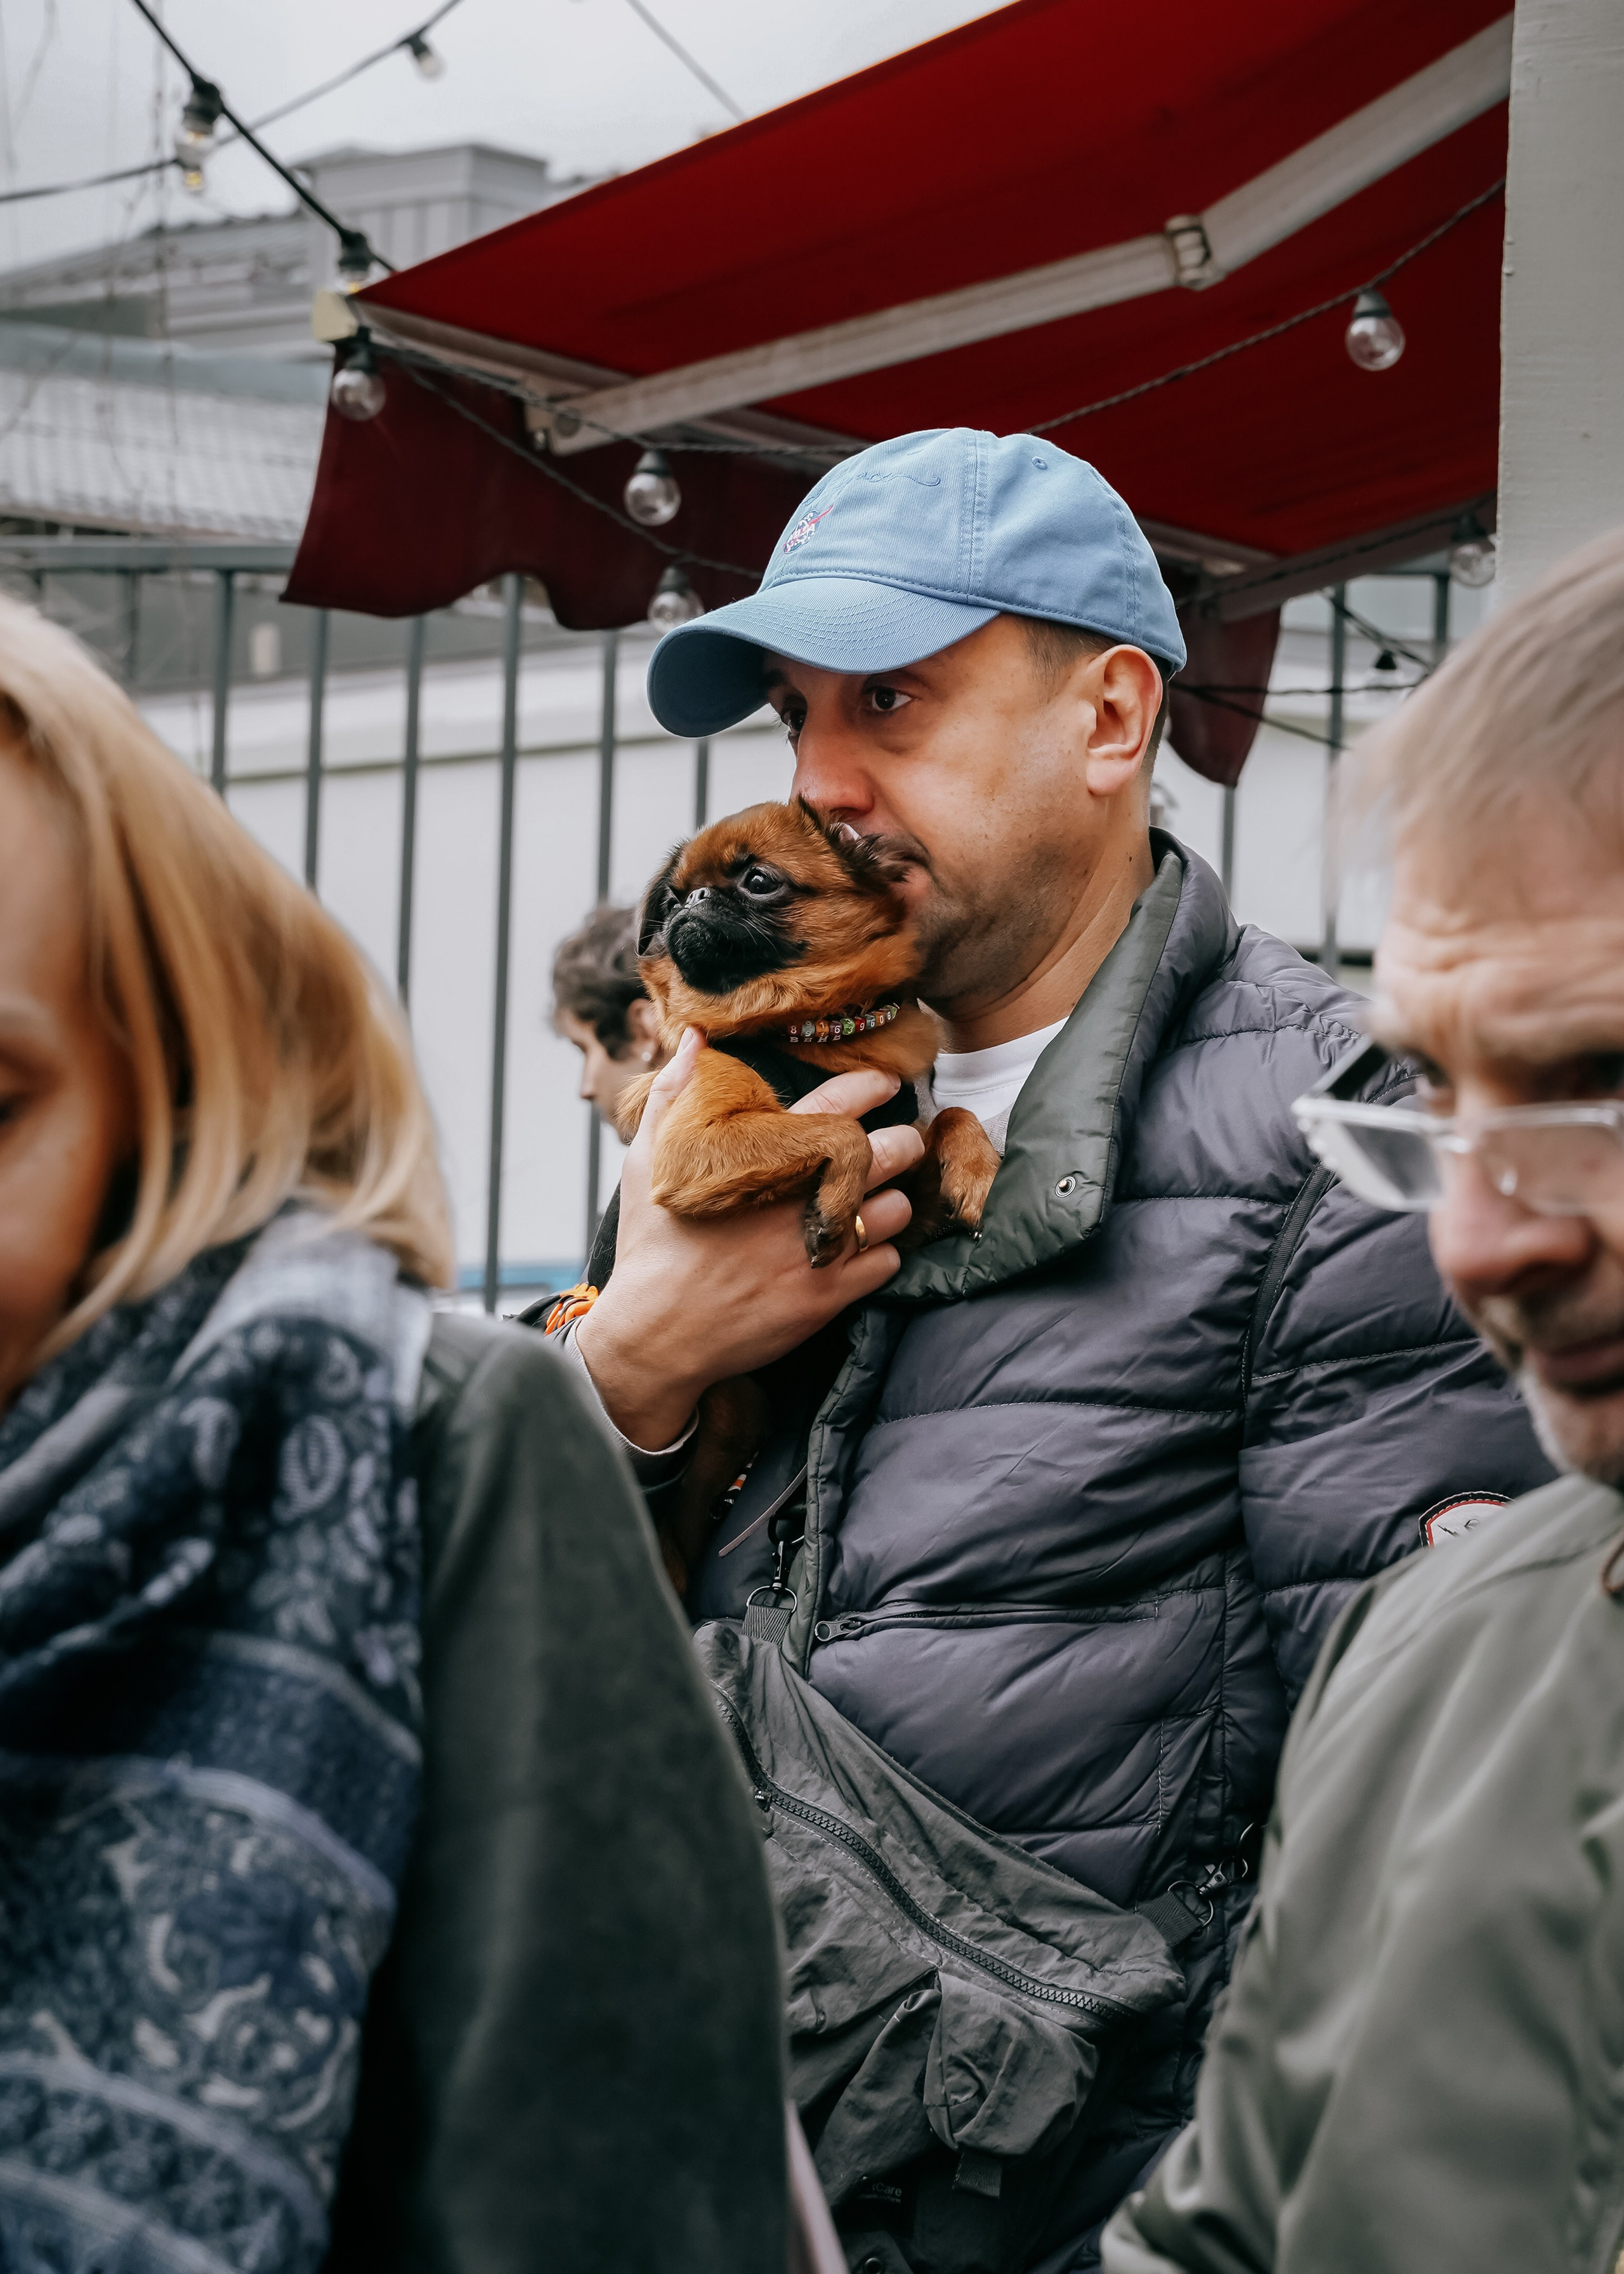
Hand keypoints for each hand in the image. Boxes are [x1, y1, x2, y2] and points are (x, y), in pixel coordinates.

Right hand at [574, 1028, 923, 1449]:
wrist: (654, 1335)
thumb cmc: (650, 1246)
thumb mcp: (645, 1161)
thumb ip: (671, 1094)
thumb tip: (692, 1038)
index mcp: (764, 1159)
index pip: (839, 1106)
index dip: (872, 1088)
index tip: (886, 1086)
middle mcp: (800, 1198)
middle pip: (891, 1153)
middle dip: (901, 1144)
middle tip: (896, 1147)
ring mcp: (819, 1248)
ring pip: (897, 1209)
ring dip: (891, 1203)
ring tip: (874, 1203)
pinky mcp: (829, 1296)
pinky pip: (889, 1262)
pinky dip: (881, 1255)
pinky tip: (859, 1252)